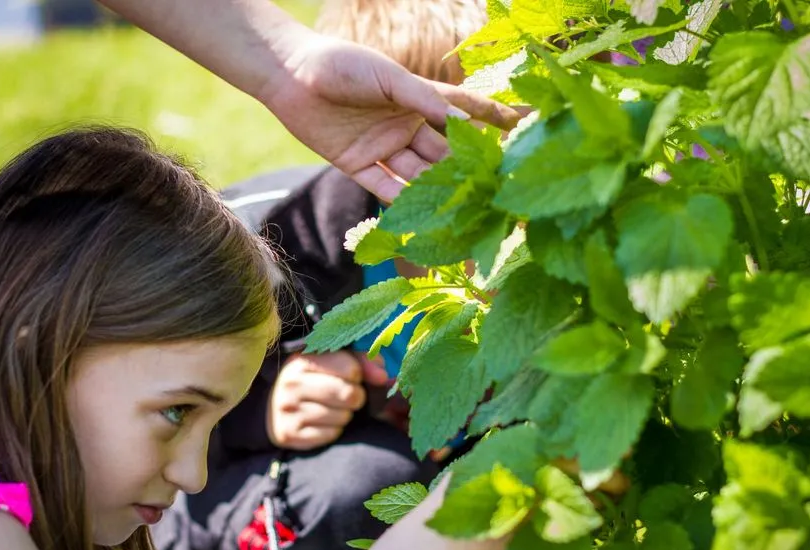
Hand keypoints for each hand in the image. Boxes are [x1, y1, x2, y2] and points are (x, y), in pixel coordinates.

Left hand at [258, 35, 521, 201]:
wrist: (288, 74)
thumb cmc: (341, 64)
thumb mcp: (387, 78)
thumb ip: (425, 101)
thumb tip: (465, 123)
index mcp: (419, 100)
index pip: (463, 114)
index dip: (491, 123)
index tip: (522, 132)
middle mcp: (406, 125)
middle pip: (442, 154)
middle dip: (464, 175)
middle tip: (491, 197)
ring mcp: (383, 147)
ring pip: (417, 176)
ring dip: (436, 197)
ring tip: (460, 218)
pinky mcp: (357, 165)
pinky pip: (384, 188)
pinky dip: (400, 205)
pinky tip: (419, 224)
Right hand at [267, 351, 388, 449]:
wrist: (276, 408)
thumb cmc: (315, 381)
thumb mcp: (334, 363)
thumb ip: (362, 362)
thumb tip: (383, 377)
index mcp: (303, 360)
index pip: (351, 368)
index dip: (358, 375)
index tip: (351, 377)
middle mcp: (291, 383)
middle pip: (349, 394)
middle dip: (355, 398)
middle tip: (346, 397)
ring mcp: (287, 410)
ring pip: (342, 417)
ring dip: (345, 415)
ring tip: (331, 409)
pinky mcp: (288, 433)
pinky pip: (331, 434)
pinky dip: (334, 430)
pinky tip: (322, 423)